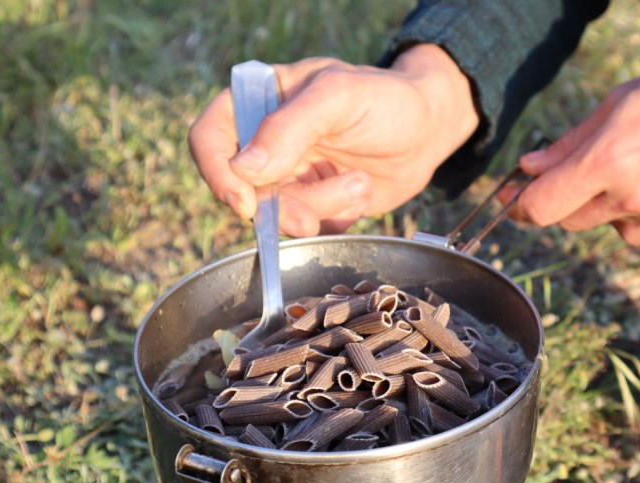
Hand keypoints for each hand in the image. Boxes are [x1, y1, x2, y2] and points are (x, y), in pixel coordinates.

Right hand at [189, 44, 478, 235]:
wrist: (430, 130)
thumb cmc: (386, 99)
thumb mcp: (338, 98)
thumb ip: (290, 128)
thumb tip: (244, 169)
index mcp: (260, 100)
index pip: (209, 137)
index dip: (217, 173)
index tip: (245, 202)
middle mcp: (266, 140)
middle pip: (241, 189)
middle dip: (282, 205)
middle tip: (313, 211)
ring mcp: (290, 175)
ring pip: (277, 214)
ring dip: (319, 208)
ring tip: (357, 184)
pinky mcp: (314, 203)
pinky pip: (308, 228)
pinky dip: (335, 218)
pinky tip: (359, 193)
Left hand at [506, 43, 639, 246]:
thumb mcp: (618, 103)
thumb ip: (569, 143)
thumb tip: (530, 168)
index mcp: (608, 159)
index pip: (543, 206)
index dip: (519, 208)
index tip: (511, 202)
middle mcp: (631, 196)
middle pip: (568, 220)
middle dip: (561, 200)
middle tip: (571, 174)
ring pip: (603, 226)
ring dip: (602, 205)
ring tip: (635, 164)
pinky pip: (636, 232)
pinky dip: (633, 215)